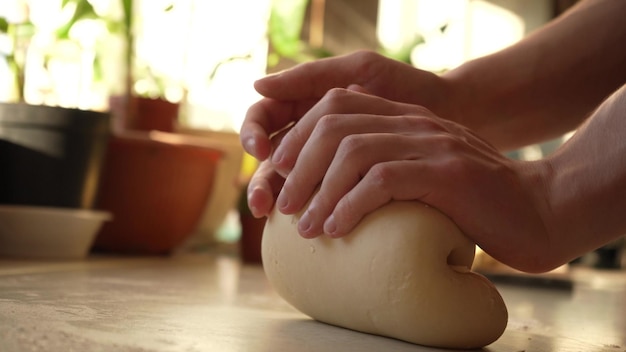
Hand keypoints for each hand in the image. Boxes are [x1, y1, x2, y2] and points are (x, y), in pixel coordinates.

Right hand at [241, 51, 448, 215]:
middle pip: (269, 158)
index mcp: (305, 102)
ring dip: (281, 200)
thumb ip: (310, 75)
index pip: (262, 117)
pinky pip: (322, 198)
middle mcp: (311, 132)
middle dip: (262, 180)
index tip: (261, 150)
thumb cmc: (406, 84)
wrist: (450, 110)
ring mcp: (329, 160)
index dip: (252, 132)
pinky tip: (313, 224)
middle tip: (264, 202)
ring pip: (290, 184)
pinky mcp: (350, 182)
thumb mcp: (360, 70)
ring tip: (283, 218)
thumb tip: (258, 84)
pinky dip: (314, 209)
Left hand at [272, 89, 551, 271]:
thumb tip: (326, 197)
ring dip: (319, 192)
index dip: (298, 136)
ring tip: (306, 227)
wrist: (538, 212)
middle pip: (334, 123)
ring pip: (352, 151)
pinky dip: (351, 206)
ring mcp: (433, 143)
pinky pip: (383, 181)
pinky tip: (338, 229)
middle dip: (298, 166)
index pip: (335, 104)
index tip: (280, 173)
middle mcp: (416, 122)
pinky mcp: (448, 173)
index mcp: (405, 117)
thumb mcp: (422, 176)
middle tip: (284, 204)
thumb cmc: (472, 204)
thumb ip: (383, 170)